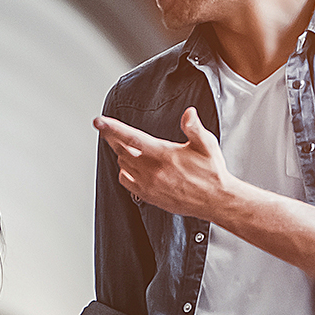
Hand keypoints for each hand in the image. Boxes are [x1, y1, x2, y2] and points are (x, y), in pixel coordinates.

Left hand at [95, 108, 241, 220]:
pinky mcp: (148, 196)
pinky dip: (124, 171)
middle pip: (121, 151)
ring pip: (123, 165)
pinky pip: (126, 181)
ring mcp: (149, 185)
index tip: (99, 121)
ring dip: (121, 154)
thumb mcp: (207, 145)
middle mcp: (153, 171)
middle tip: (108, 129)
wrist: (215, 201)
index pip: (132, 138)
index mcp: (164, 155)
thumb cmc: (212, 172)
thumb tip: (189, 113)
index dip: (113, 129)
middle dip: (113, 138)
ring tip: (126, 146)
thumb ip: (194, 128)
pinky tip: (132, 166)